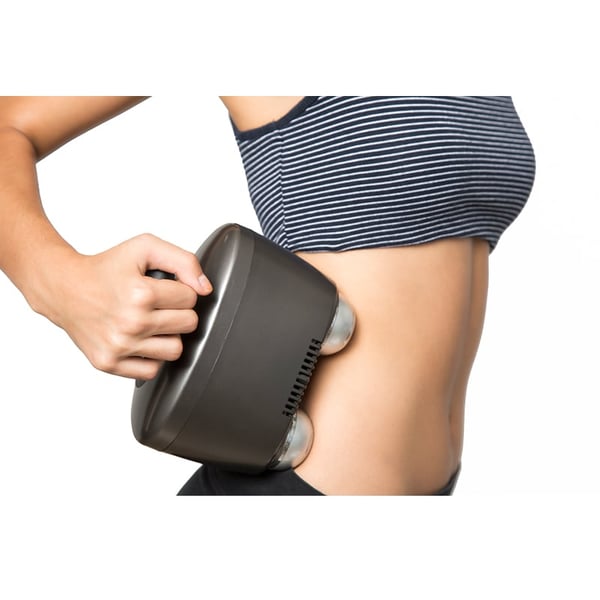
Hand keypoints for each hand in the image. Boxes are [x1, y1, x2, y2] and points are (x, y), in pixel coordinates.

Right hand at [39, 234, 211, 379]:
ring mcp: (119, 346)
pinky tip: (141, 340)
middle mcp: (130, 322)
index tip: (165, 288)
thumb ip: (183, 261)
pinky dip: (151, 357)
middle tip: (160, 305)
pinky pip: (153, 370)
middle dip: (179, 311)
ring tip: (151, 322)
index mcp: (140, 293)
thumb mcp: (145, 248)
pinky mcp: (109, 363)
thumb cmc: (106, 268)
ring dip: (168, 335)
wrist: (65, 288)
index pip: (192, 298)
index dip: (182, 290)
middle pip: (189, 324)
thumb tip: (205, 289)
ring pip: (175, 350)